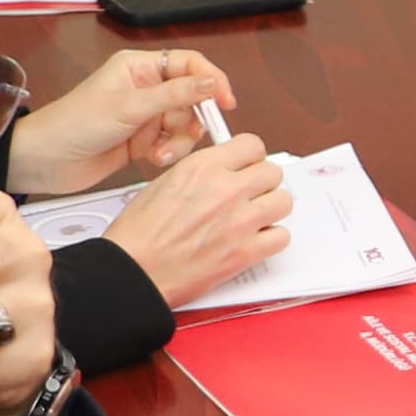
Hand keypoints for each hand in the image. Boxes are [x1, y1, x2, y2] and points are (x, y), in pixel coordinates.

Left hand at [10, 44, 235, 192]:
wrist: (43, 161)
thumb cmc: (73, 124)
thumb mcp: (129, 107)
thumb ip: (175, 94)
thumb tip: (212, 83)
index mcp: (139, 68)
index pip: (189, 65)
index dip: (212, 81)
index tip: (225, 102)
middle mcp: (144, 89)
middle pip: (192, 98)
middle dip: (194, 119)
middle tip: (194, 133)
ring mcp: (144, 116)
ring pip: (185, 125)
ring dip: (180, 141)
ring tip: (162, 152)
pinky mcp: (142, 140)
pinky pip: (172, 144)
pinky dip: (169, 152)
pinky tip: (154, 159)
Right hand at [101, 134, 296, 304]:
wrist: (132, 270)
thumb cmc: (138, 234)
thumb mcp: (163, 183)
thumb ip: (201, 173)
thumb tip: (223, 170)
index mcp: (203, 168)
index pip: (252, 145)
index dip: (250, 157)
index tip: (247, 165)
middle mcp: (225, 190)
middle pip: (272, 172)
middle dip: (261, 183)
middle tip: (249, 194)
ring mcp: (239, 221)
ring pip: (283, 201)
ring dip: (269, 209)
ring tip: (252, 217)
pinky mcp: (245, 252)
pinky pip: (281, 236)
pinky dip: (271, 239)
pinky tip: (254, 239)